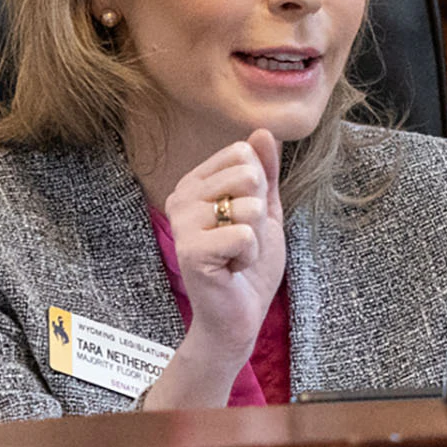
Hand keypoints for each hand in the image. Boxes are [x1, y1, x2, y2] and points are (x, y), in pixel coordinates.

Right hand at [148, 129, 284, 406]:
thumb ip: (265, 172)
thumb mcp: (264, 210)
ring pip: (250, 205)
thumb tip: (263, 131)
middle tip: (241, 238)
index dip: (259, 187)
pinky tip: (232, 269)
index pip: (243, 153)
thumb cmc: (249, 263)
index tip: (243, 217)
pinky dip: (250, 256)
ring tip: (237, 255)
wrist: (238, 315)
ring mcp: (182, 223)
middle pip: (247, 174)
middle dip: (259, 212)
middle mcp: (181, 198)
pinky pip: (246, 234)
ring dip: (256, 237)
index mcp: (194, 183)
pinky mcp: (191, 250)